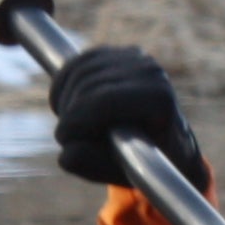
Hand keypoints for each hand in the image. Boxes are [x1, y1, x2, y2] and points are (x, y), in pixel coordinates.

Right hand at [48, 44, 208, 192]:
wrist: (162, 141)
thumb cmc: (145, 160)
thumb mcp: (119, 171)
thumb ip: (93, 164)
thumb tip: (67, 153)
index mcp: (159, 98)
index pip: (103, 100)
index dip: (75, 120)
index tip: (64, 141)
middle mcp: (150, 71)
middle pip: (87, 84)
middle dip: (68, 113)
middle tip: (66, 138)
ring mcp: (133, 57)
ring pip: (78, 71)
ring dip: (63, 100)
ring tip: (68, 125)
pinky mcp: (115, 53)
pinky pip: (76, 63)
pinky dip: (62, 85)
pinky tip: (65, 107)